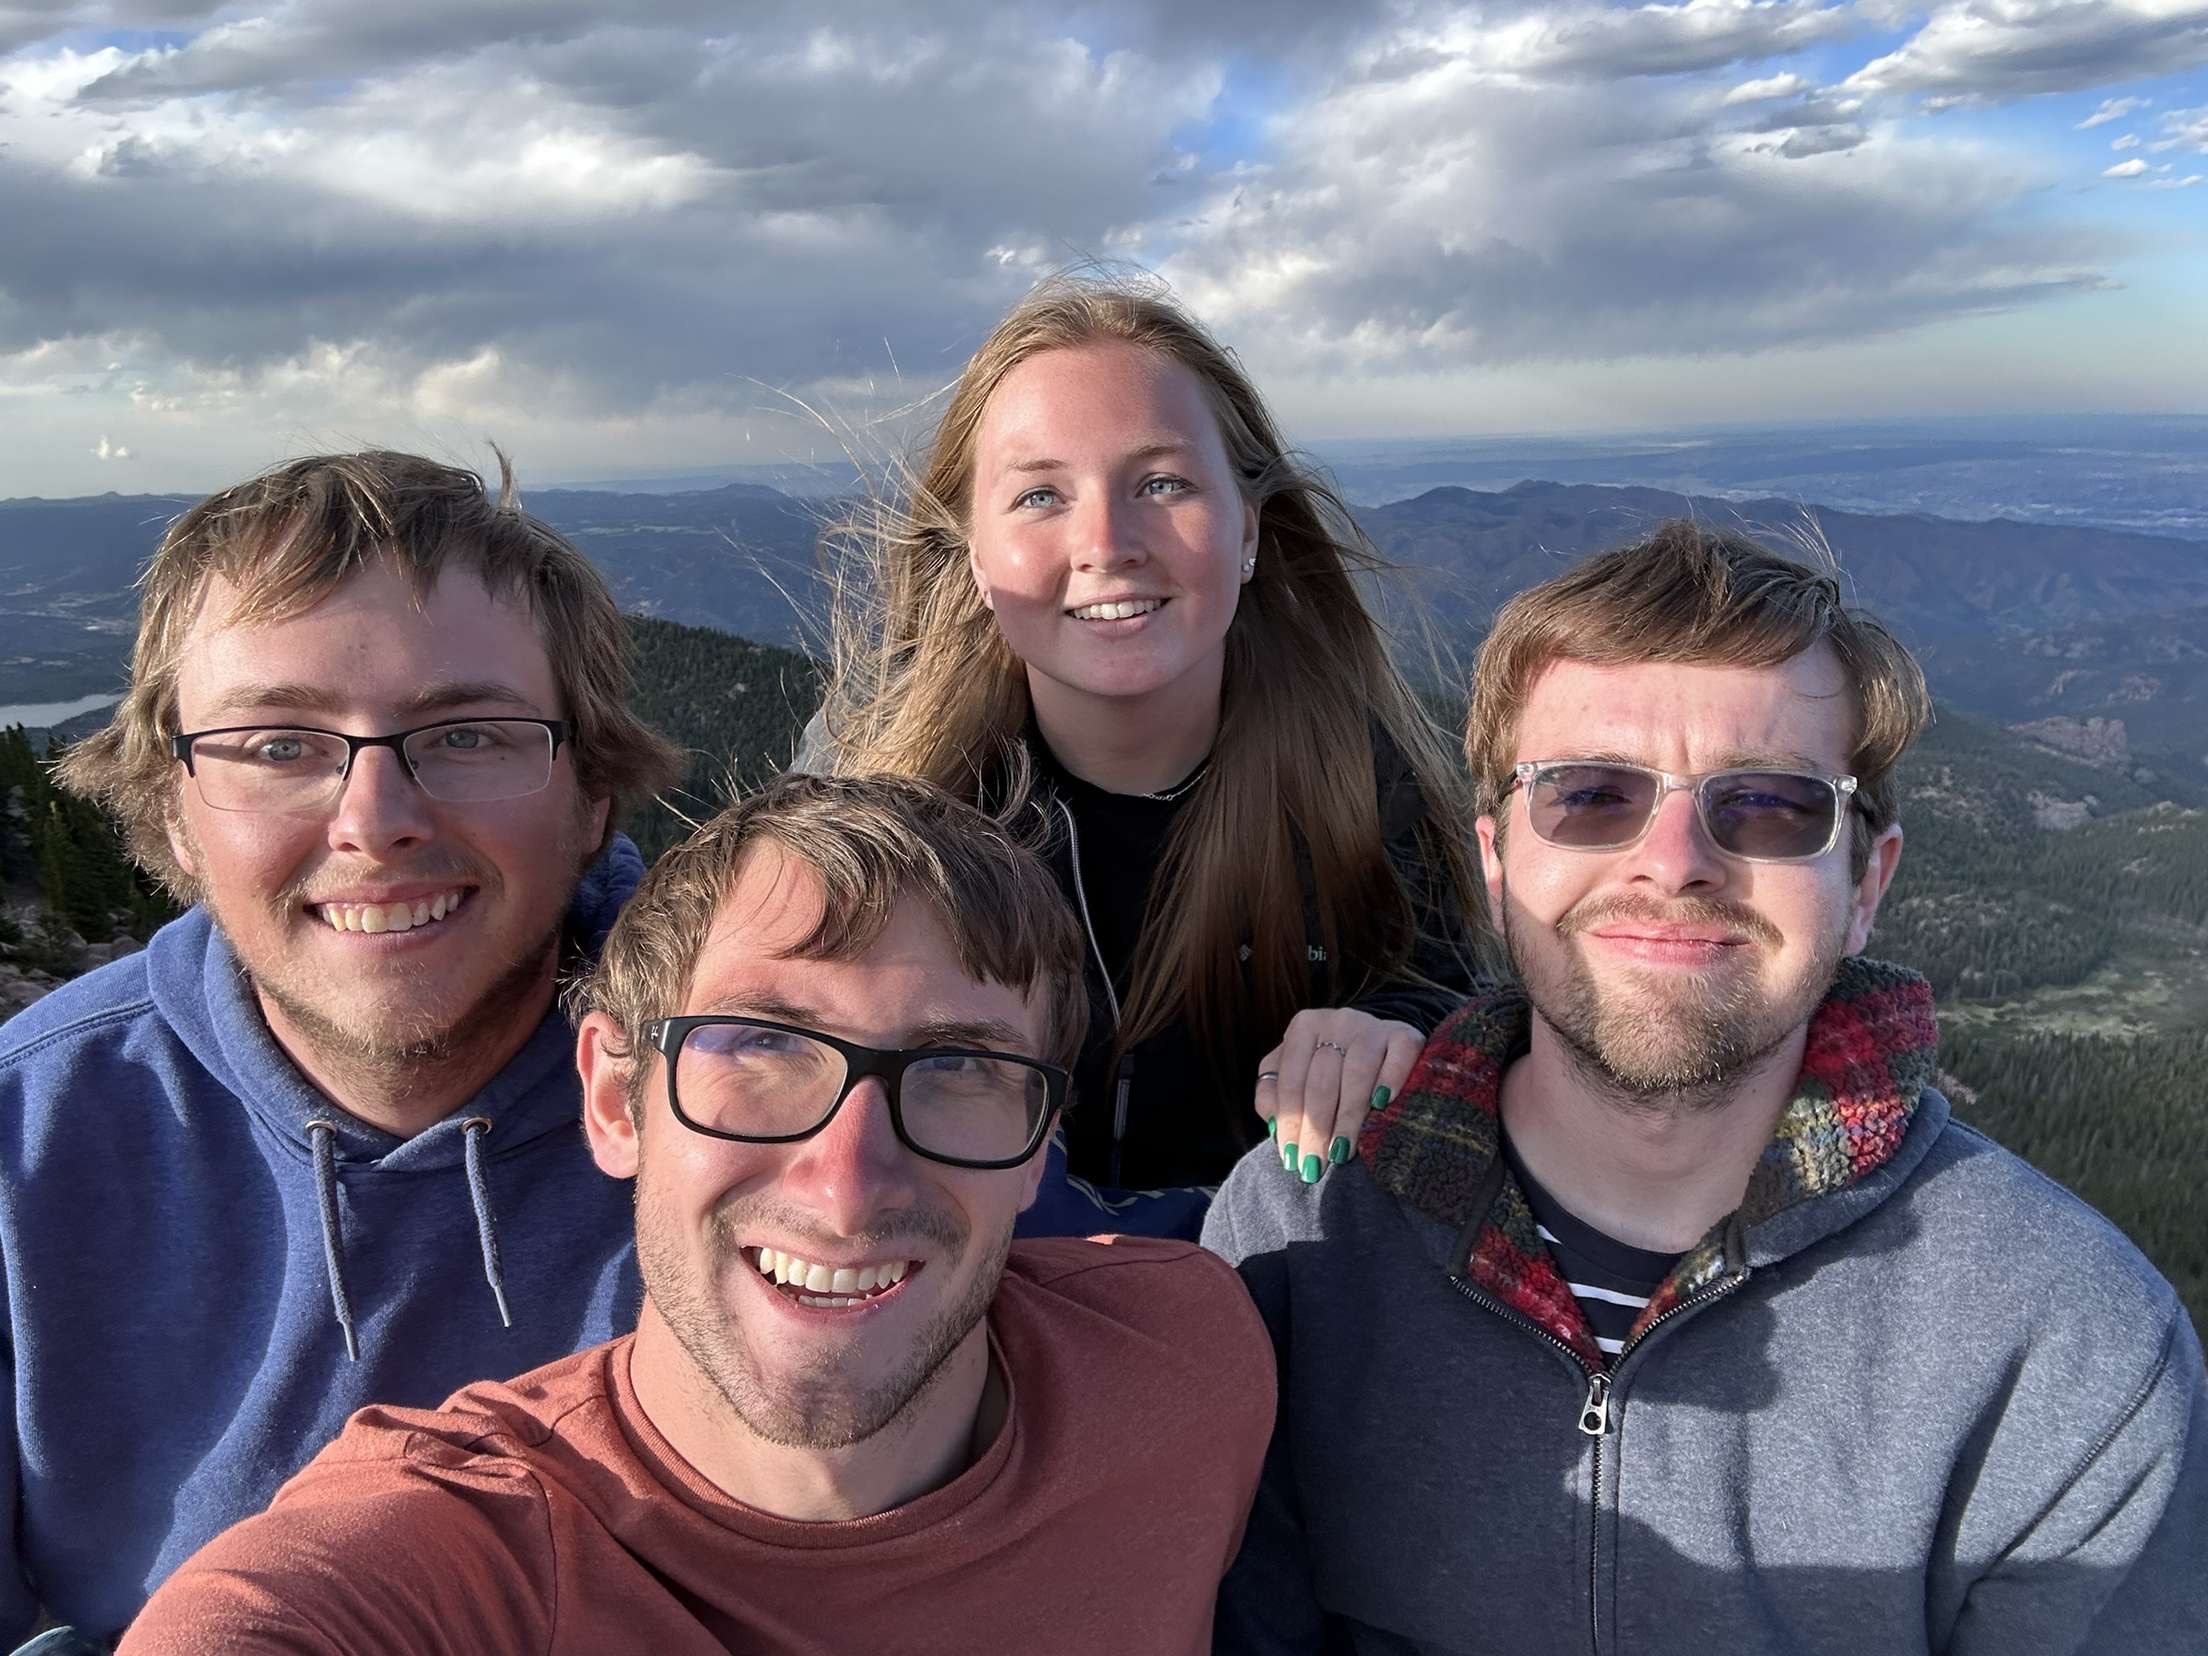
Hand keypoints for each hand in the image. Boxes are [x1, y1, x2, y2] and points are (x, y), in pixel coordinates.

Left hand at [1254, 1007, 1423, 1185]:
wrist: (1379, 1039)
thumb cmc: (1329, 1063)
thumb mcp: (1294, 1070)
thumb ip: (1273, 1093)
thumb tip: (1273, 1124)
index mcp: (1303, 1027)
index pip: (1291, 1081)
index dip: (1290, 1122)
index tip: (1291, 1159)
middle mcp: (1336, 1021)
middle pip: (1322, 1081)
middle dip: (1316, 1129)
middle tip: (1316, 1166)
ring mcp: (1372, 1026)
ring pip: (1357, 1074)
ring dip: (1348, 1117)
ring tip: (1343, 1151)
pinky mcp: (1406, 1034)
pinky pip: (1400, 1055)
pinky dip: (1391, 1079)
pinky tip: (1383, 1104)